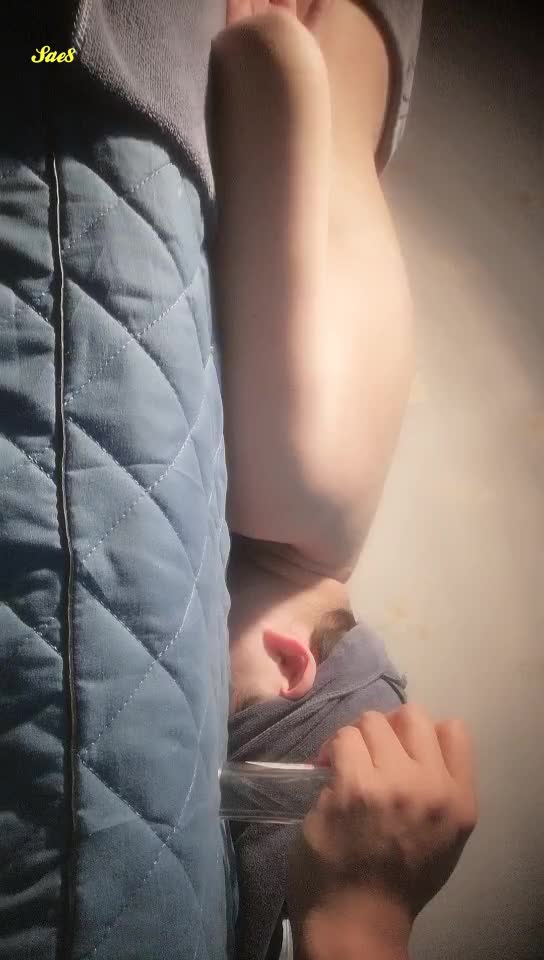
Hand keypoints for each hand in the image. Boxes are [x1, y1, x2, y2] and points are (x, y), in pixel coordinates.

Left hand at [288, 705, 477, 957]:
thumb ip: (441, 787)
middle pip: (411, 716)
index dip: (423, 735)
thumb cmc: (400, 878)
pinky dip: (333, 751)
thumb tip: (412, 742)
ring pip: (370, 722)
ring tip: (348, 765)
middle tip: (371, 754)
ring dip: (356, 739)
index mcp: (459, 800)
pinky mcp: (350, 787)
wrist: (359, 918)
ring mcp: (390, 785)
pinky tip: (331, 772)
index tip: (403, 751)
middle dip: (387, 730)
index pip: (454, 730)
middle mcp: (430, 788)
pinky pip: (342, 740)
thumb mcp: (445, 835)